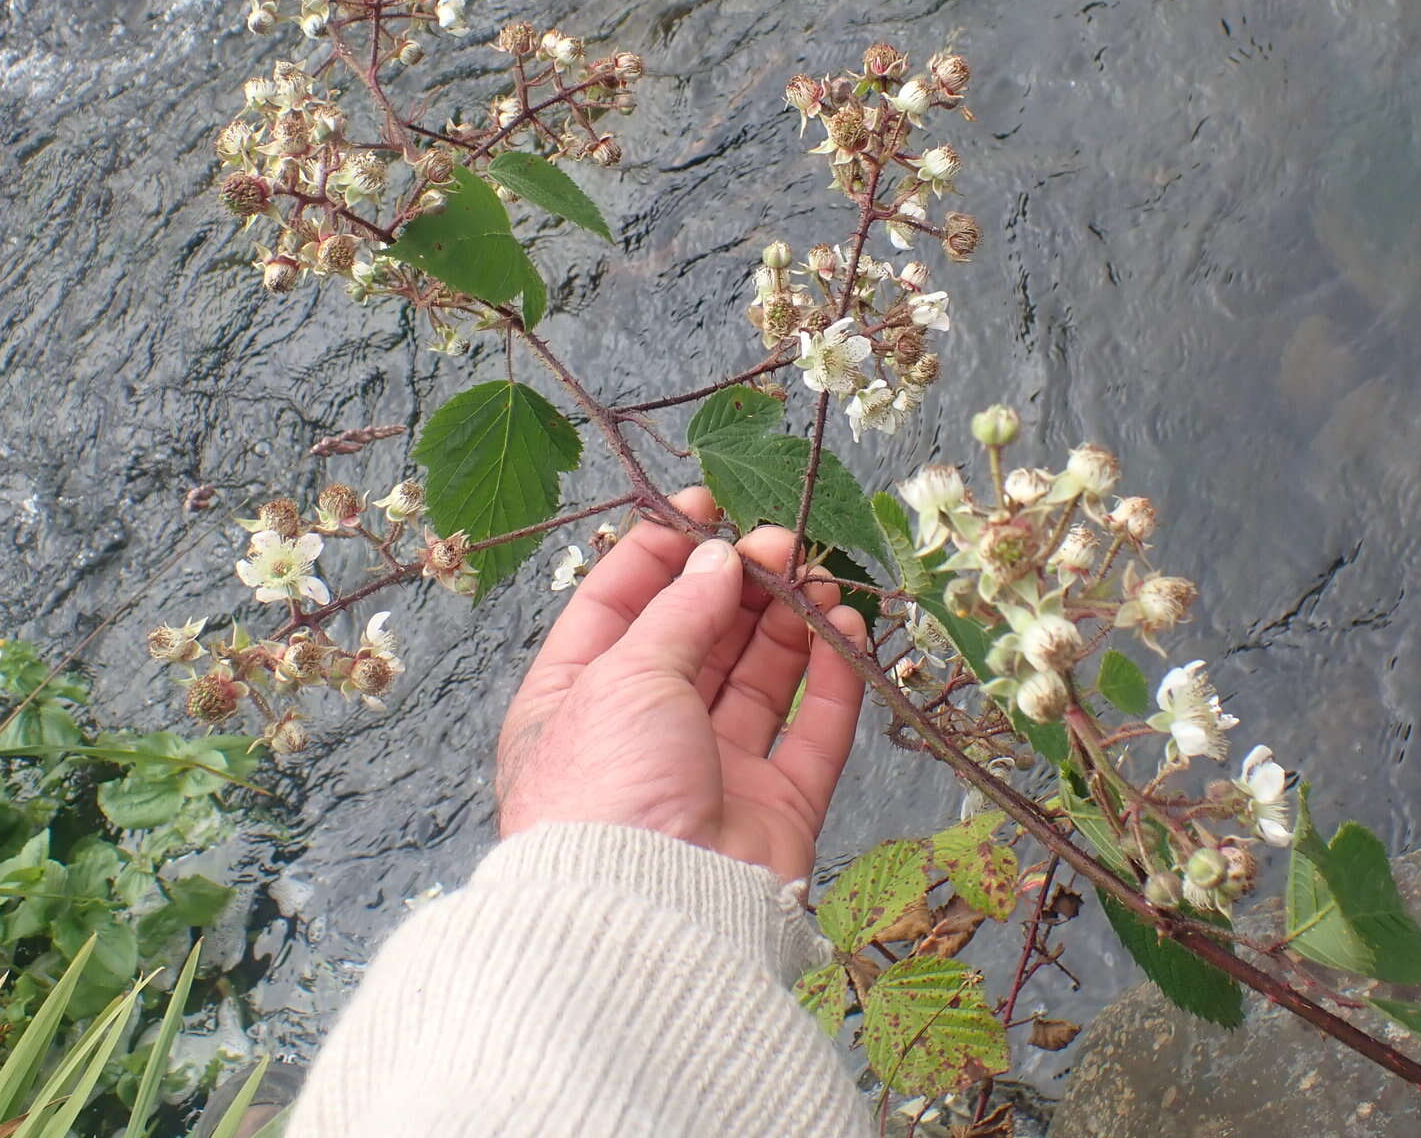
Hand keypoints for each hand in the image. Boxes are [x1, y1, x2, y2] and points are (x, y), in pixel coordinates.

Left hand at [496, 488, 867, 880]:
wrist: (650, 915)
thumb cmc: (606, 789)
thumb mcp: (625, 673)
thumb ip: (679, 611)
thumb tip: (717, 562)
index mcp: (574, 702)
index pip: (617, 608)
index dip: (661, 553)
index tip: (707, 505)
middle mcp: (641, 734)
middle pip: (697, 639)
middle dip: (739, 582)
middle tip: (781, 539)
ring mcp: (712, 773)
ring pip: (759, 678)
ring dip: (789, 621)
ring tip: (816, 575)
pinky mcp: (775, 808)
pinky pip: (812, 730)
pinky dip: (834, 678)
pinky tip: (845, 628)